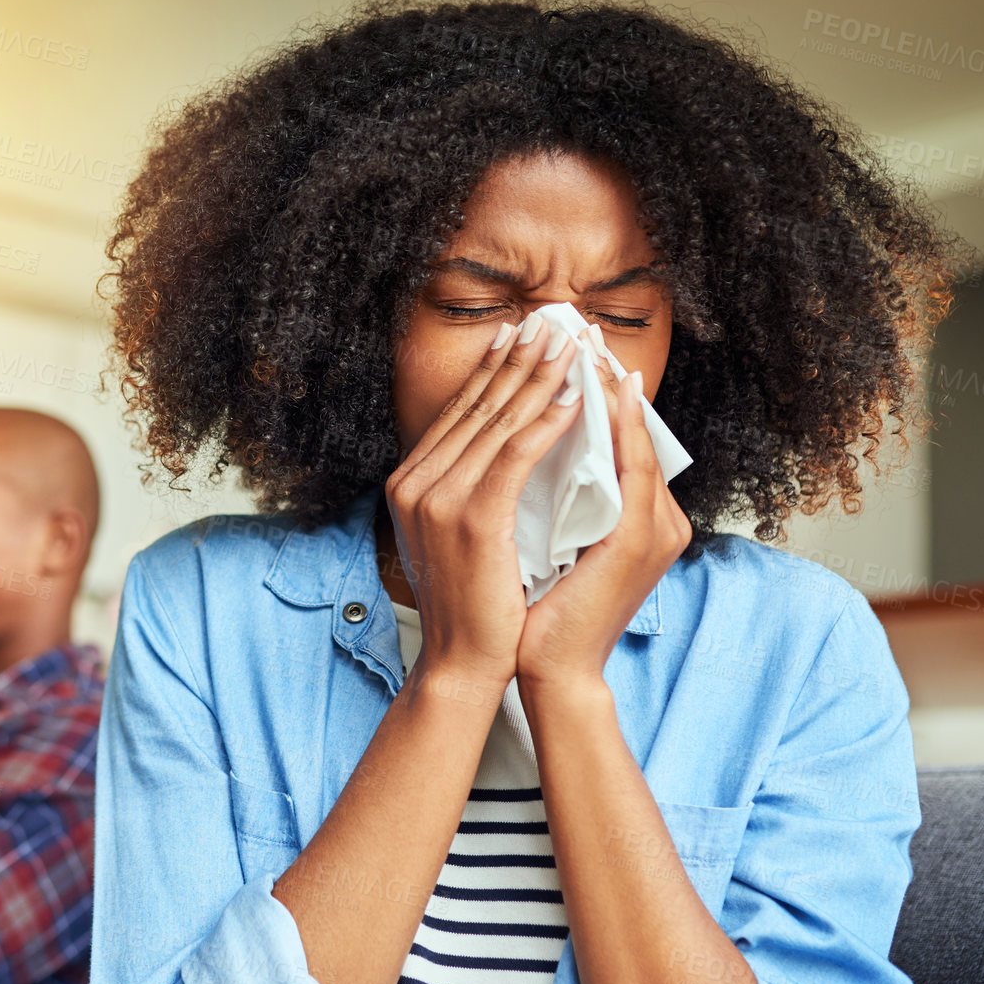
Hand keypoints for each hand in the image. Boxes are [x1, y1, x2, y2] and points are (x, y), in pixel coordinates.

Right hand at [385, 313, 584, 690]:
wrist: (462, 661)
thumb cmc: (471, 607)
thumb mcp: (456, 538)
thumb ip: (466, 492)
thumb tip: (499, 453)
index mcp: (409, 484)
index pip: (458, 414)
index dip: (491, 372)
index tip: (518, 338)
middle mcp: (415, 483)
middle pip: (475, 407)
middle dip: (518, 360)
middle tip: (550, 322)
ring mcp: (438, 498)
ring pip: (497, 422)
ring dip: (539, 378)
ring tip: (570, 346)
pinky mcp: (472, 517)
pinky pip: (515, 455)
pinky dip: (547, 423)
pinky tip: (574, 400)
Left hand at [516, 343, 691, 690]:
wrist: (551, 669)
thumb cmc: (543, 614)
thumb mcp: (552, 544)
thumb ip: (559, 502)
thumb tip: (533, 455)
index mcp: (640, 519)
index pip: (620, 440)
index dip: (597, 393)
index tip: (568, 350)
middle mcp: (659, 518)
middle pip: (633, 431)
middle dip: (600, 376)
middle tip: (574, 325)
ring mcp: (656, 528)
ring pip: (636, 440)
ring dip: (609, 388)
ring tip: (585, 341)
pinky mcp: (641, 539)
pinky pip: (632, 467)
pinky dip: (619, 426)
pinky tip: (602, 391)